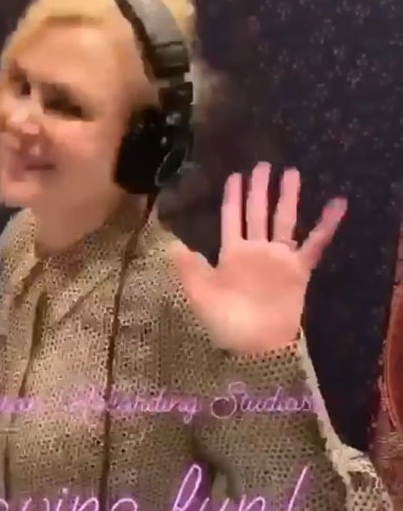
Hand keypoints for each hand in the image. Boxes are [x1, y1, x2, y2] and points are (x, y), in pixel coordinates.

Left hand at [169, 162, 346, 353]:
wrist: (255, 346)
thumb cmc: (225, 321)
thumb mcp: (199, 294)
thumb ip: (188, 267)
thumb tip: (172, 243)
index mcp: (231, 253)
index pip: (232, 218)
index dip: (233, 197)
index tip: (235, 175)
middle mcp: (256, 250)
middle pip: (258, 213)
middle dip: (259, 189)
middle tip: (263, 164)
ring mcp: (278, 259)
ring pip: (284, 221)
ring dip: (288, 198)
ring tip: (292, 173)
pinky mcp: (298, 270)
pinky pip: (314, 244)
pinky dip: (326, 225)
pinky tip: (337, 204)